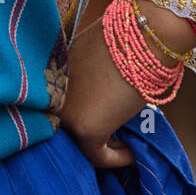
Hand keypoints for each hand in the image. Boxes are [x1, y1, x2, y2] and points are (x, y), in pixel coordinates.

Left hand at [58, 0, 195, 168]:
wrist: (143, 37)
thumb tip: (96, 91)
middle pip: (67, 121)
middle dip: (90, 127)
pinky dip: (115, 158)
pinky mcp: (85, 129)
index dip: (80, 111)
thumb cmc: (126, 38)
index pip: (59, 102)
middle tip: (112, 136)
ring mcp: (66, 111)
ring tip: (123, 144)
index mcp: (52, 71)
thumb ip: (86, 75)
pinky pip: (97, 154)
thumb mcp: (95, 55)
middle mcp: (53, 93)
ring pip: (80, 139)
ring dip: (103, 144)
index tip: (98, 117)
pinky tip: (130, 152)